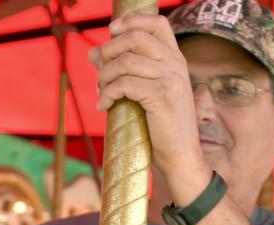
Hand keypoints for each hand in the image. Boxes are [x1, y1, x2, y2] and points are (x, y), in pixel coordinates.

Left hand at [88, 14, 208, 185]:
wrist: (179, 155)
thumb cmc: (158, 126)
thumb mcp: (141, 93)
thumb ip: (120, 70)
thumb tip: (93, 52)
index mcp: (174, 59)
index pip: (157, 22)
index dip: (132, 20)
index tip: (111, 30)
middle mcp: (175, 63)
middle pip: (136, 37)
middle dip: (110, 51)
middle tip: (100, 72)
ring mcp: (170, 78)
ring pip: (126, 61)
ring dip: (104, 76)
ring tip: (101, 93)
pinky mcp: (161, 96)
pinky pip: (124, 84)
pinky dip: (108, 94)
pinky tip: (104, 106)